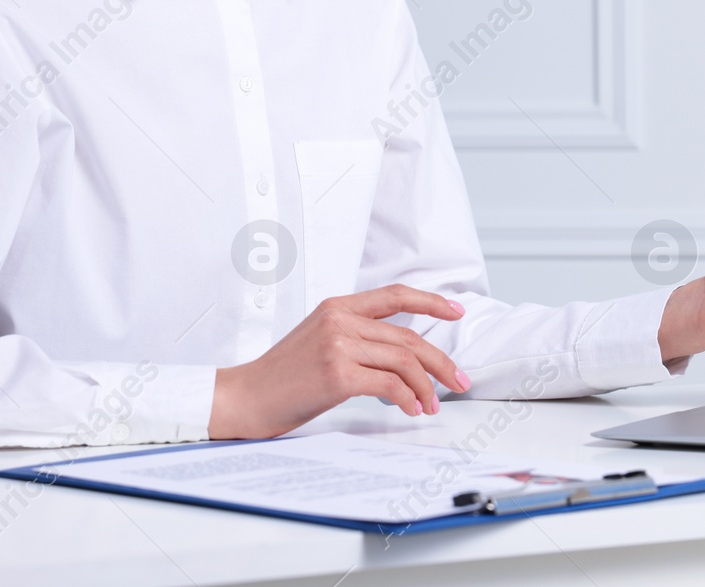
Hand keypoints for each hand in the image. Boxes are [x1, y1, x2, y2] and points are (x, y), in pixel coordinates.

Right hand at [208, 284, 472, 439]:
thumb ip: (355, 335)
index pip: (395, 295)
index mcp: (337, 306)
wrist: (246, 397)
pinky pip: (389, 385)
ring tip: (432, 404)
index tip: (456, 309)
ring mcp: (338, 345)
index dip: (431, 301)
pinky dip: (408, 399)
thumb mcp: (319, 339)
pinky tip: (411, 410)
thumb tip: (400, 353)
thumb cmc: (282, 376)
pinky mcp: (337, 374)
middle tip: (459, 381)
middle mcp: (340, 320)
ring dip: (427, 386)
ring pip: (404, 360)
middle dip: (441, 361)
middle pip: (408, 336)